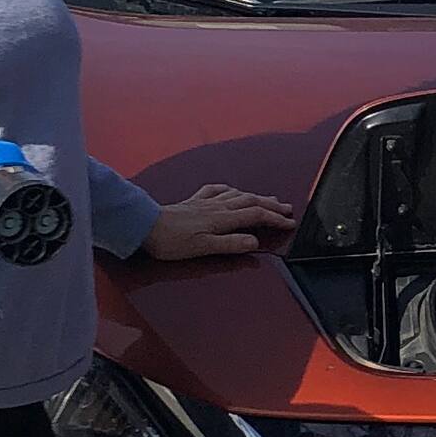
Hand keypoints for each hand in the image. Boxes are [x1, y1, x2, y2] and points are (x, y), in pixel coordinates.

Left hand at [144, 182, 296, 261]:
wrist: (145, 226)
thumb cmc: (172, 241)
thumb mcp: (204, 247)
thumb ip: (231, 244)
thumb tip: (254, 241)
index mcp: (222, 219)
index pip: (256, 215)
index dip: (275, 219)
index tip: (290, 223)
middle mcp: (216, 207)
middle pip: (250, 201)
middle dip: (271, 205)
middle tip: (287, 208)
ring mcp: (204, 202)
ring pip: (237, 195)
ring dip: (255, 196)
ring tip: (268, 198)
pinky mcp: (192, 202)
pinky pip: (215, 190)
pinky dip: (229, 189)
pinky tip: (231, 190)